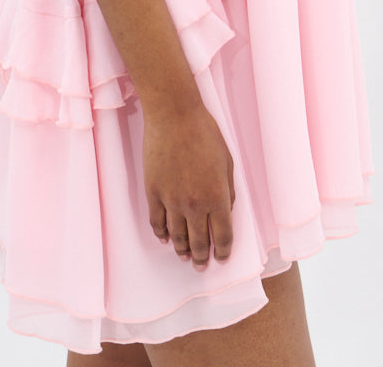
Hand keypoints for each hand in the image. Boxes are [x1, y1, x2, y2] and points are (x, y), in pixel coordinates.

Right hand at [142, 100, 235, 269]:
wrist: (174, 116)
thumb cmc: (205, 134)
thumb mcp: (227, 162)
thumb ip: (229, 191)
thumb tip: (227, 210)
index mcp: (218, 197)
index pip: (223, 236)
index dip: (223, 251)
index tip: (222, 257)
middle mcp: (195, 204)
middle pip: (200, 242)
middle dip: (202, 257)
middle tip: (201, 265)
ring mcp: (172, 200)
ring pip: (177, 236)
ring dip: (182, 250)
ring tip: (184, 256)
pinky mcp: (153, 192)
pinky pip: (157, 222)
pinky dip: (161, 234)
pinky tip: (165, 238)